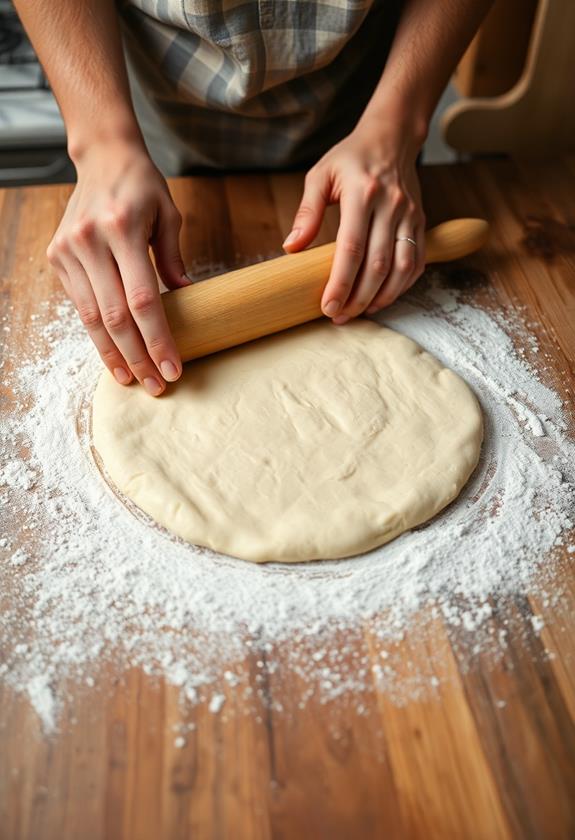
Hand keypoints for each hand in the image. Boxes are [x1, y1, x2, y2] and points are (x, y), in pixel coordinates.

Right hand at [47, 141, 188, 394]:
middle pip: (116, 317)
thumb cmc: (143, 187)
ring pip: (93, 318)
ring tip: (134, 380)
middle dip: (138, 357)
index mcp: (123, 229)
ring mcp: (69, 250)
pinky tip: (114, 354)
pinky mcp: (57, 257)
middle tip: (157, 385)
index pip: (143, 300)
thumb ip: (174, 259)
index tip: (173, 368)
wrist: (103, 157)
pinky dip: (98, 334)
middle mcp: (90, 241)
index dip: (158, 340)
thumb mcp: (169, 215)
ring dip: (115, 354)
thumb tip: (186, 299)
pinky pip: (80, 305)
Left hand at [283, 117, 425, 322]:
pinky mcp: (421, 222)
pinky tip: (384, 297)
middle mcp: (391, 206)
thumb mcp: (320, 175)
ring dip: (383, 297)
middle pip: (378, 266)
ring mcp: (410, 215)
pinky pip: (417, 262)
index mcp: (363, 194)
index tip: (328, 306)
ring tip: (361, 312)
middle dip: (358, 298)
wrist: (391, 138)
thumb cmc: (350, 158)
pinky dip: (402, 285)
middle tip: (340, 317)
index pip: (352, 250)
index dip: (341, 283)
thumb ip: (306, 212)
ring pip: (402, 268)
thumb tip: (291, 248)